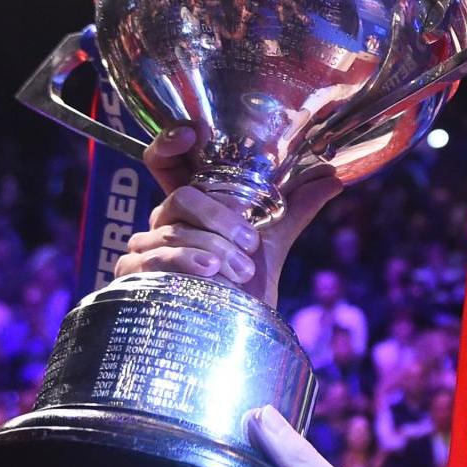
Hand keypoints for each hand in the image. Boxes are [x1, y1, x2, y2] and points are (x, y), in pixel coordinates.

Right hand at [117, 130, 342, 303]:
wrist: (235, 334)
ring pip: (173, 231)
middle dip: (219, 216)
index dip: (170, 142)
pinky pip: (156, 258)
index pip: (166, 162)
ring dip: (213, 249)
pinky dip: (186, 264)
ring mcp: (144, 248)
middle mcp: (163, 222)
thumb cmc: (245, 288)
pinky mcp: (133, 275)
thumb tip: (334, 178)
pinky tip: (209, 274)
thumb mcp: (272, 242)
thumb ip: (297, 206)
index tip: (191, 132)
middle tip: (249, 241)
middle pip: (181, 197)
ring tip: (238, 270)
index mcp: (190, 206)